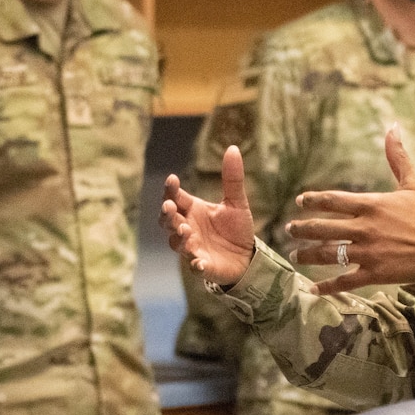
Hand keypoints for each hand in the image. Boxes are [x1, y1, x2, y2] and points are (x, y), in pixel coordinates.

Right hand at [162, 145, 256, 286]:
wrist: (248, 257)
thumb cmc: (236, 229)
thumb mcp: (237, 202)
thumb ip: (232, 178)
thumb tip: (233, 148)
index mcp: (192, 209)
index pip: (175, 197)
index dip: (171, 189)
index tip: (173, 179)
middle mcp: (187, 227)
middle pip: (168, 220)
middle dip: (166, 214)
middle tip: (169, 206)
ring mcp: (192, 247)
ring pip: (176, 242)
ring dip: (179, 237)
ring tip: (186, 229)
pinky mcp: (202, 265)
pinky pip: (194, 265)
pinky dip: (195, 264)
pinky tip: (200, 262)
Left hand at [286, 125, 414, 295]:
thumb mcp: (414, 182)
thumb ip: (398, 157)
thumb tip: (392, 127)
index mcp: (372, 204)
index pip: (333, 200)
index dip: (313, 200)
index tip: (300, 201)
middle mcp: (364, 228)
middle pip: (323, 227)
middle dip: (303, 228)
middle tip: (289, 230)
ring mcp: (368, 252)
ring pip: (329, 254)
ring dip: (308, 254)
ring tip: (296, 255)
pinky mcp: (375, 273)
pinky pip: (345, 280)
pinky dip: (327, 286)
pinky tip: (313, 289)